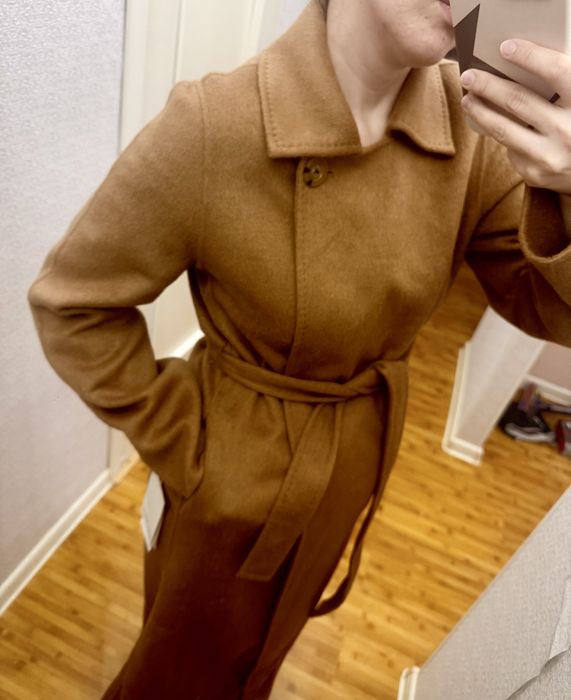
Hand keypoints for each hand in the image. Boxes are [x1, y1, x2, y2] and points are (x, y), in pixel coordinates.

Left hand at [459, 39, 570, 196]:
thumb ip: (560, 85)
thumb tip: (517, 66)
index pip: (556, 72)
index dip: (530, 57)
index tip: (506, 47)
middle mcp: (568, 130)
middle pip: (519, 101)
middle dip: (488, 85)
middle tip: (469, 76)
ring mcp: (550, 155)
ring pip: (503, 129)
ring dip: (480, 111)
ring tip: (468, 98)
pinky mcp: (535, 173)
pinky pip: (510, 147)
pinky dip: (499, 132)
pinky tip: (489, 122)